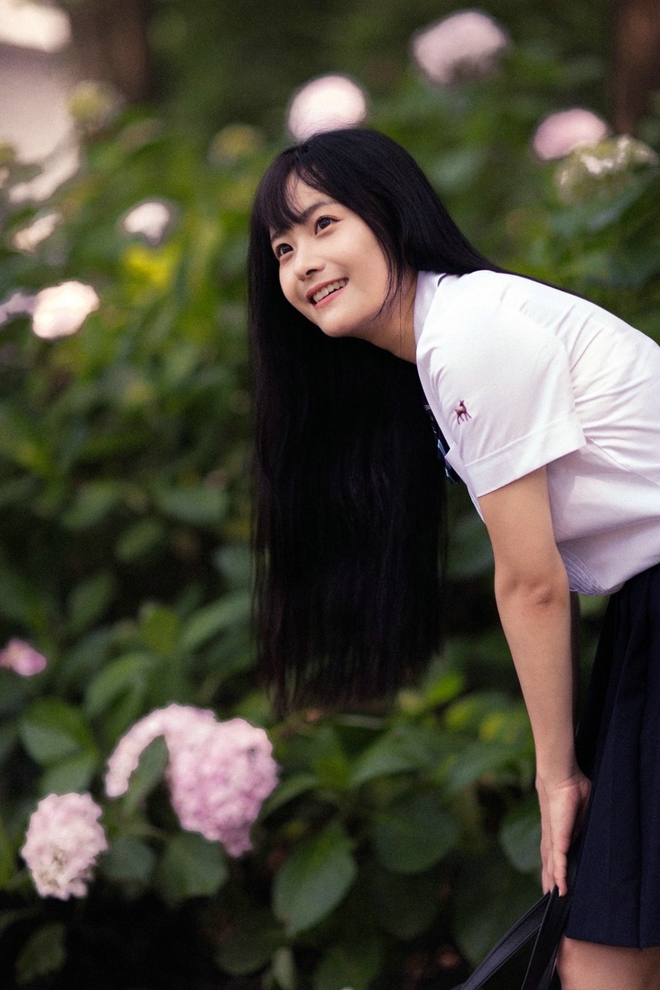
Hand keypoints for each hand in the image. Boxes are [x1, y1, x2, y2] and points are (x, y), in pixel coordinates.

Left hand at [536, 770, 590, 895]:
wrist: (562, 778)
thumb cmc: (573, 789)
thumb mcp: (584, 812)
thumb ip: (584, 825)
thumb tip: (588, 835)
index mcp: (559, 831)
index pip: (556, 854)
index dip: (555, 868)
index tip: (556, 882)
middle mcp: (553, 837)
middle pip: (549, 863)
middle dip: (549, 880)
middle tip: (549, 897)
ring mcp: (553, 838)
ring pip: (551, 866)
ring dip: (551, 882)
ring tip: (552, 897)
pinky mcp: (558, 838)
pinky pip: (558, 861)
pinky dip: (560, 875)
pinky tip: (560, 888)